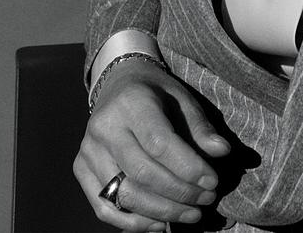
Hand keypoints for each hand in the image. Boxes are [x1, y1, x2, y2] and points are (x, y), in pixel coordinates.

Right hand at [73, 58, 231, 231]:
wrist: (118, 84)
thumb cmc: (157, 94)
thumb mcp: (182, 98)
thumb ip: (200, 127)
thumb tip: (222, 152)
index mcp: (131, 103)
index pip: (159, 144)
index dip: (188, 168)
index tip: (213, 182)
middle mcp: (104, 127)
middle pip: (142, 173)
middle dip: (179, 193)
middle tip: (207, 200)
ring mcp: (88, 151)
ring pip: (123, 195)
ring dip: (161, 212)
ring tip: (191, 215)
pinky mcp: (80, 169)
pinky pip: (104, 207)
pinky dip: (133, 223)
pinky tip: (161, 224)